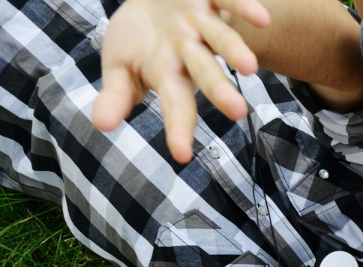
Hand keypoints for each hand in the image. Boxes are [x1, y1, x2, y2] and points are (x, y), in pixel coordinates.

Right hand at [92, 0, 271, 162]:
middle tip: (237, 111)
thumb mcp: (119, 64)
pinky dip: (243, 6)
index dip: (178, 127)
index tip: (181, 155)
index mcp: (170, 73)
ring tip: (250, 67)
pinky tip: (262, 19)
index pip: (175, 104)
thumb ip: (116, 94)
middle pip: (205, 71)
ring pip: (220, 37)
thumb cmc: (138, 38)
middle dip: (218, 90)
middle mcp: (191, 51)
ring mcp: (202, 23)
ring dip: (234, 50)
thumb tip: (100, 125)